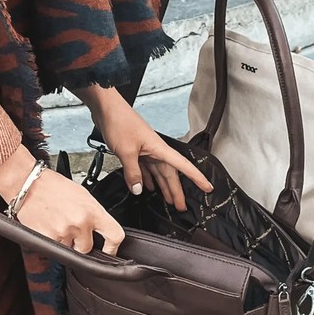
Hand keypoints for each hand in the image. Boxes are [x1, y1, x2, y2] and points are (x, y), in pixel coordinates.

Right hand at [0, 146, 124, 254]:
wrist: (27, 183)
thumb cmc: (53, 187)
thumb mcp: (82, 195)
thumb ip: (94, 214)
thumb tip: (101, 231)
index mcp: (92, 210)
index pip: (115, 235)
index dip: (113, 248)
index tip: (109, 250)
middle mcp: (80, 222)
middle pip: (87, 249)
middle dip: (80, 244)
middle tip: (71, 230)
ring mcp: (64, 232)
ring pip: (70, 250)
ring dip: (65, 243)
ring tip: (57, 224)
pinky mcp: (48, 239)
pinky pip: (55, 250)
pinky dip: (52, 242)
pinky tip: (48, 227)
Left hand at [74, 87, 212, 210]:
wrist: (106, 108)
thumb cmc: (119, 122)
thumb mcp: (126, 151)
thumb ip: (133, 173)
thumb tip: (139, 190)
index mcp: (159, 149)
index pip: (183, 166)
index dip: (197, 178)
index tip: (207, 188)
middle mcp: (155, 150)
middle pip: (170, 174)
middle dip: (176, 191)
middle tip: (181, 206)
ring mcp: (145, 151)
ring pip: (158, 173)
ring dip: (163, 187)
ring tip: (168, 201)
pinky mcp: (135, 151)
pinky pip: (145, 169)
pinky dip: (147, 179)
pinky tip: (148, 187)